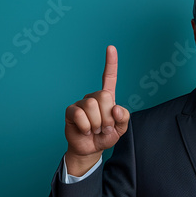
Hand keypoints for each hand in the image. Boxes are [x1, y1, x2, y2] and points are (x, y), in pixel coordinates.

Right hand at [64, 46, 129, 175]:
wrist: (91, 149)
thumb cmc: (106, 136)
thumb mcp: (121, 129)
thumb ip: (124, 118)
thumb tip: (116, 108)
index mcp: (107, 97)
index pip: (109, 77)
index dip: (111, 62)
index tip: (110, 47)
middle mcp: (94, 97)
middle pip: (104, 96)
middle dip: (107, 116)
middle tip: (104, 126)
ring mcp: (81, 103)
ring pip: (92, 106)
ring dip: (97, 124)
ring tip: (95, 129)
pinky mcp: (71, 111)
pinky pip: (80, 115)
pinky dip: (86, 127)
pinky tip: (85, 131)